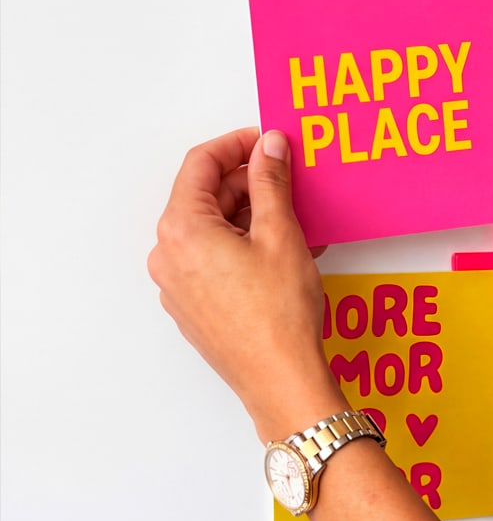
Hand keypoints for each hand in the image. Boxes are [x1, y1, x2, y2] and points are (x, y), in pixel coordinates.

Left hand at [148, 128, 346, 441]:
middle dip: (249, 182)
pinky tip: (283, 250)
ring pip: (212, 229)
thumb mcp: (282, 234)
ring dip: (251, 214)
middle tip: (290, 178)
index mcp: (183, 230)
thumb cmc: (280, 315)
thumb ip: (271, 181)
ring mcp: (177, 284)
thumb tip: (269, 146)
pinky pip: (214, 258)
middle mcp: (169, 255)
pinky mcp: (193, 305)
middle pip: (205, 197)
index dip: (238, 144)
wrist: (280, 379)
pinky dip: (244, 243)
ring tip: (296, 219)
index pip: (201, 163)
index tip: (269, 141)